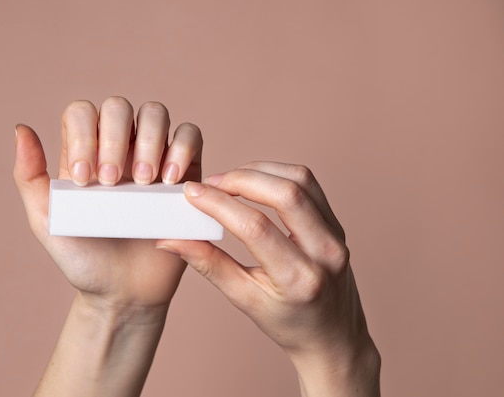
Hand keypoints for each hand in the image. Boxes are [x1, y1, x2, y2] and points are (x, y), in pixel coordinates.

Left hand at [14, 97, 202, 309]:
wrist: (124, 292)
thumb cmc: (85, 258)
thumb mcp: (47, 221)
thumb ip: (29, 177)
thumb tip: (21, 129)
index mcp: (84, 153)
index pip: (83, 112)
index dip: (84, 135)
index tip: (84, 181)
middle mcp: (120, 147)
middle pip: (119, 107)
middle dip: (115, 139)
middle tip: (113, 183)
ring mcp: (154, 156)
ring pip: (155, 113)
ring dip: (149, 141)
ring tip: (146, 183)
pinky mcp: (185, 171)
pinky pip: (191, 136)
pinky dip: (181, 148)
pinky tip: (170, 182)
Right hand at [156, 162, 379, 395]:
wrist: (332, 335)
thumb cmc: (287, 323)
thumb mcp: (244, 299)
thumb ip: (208, 264)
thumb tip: (169, 239)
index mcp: (298, 280)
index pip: (255, 227)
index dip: (219, 205)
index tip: (192, 193)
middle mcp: (324, 253)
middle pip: (285, 193)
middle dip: (241, 179)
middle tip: (211, 183)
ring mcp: (336, 235)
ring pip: (300, 180)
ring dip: (260, 171)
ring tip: (230, 181)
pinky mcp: (337, 224)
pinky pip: (309, 185)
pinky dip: (278, 175)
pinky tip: (255, 182)